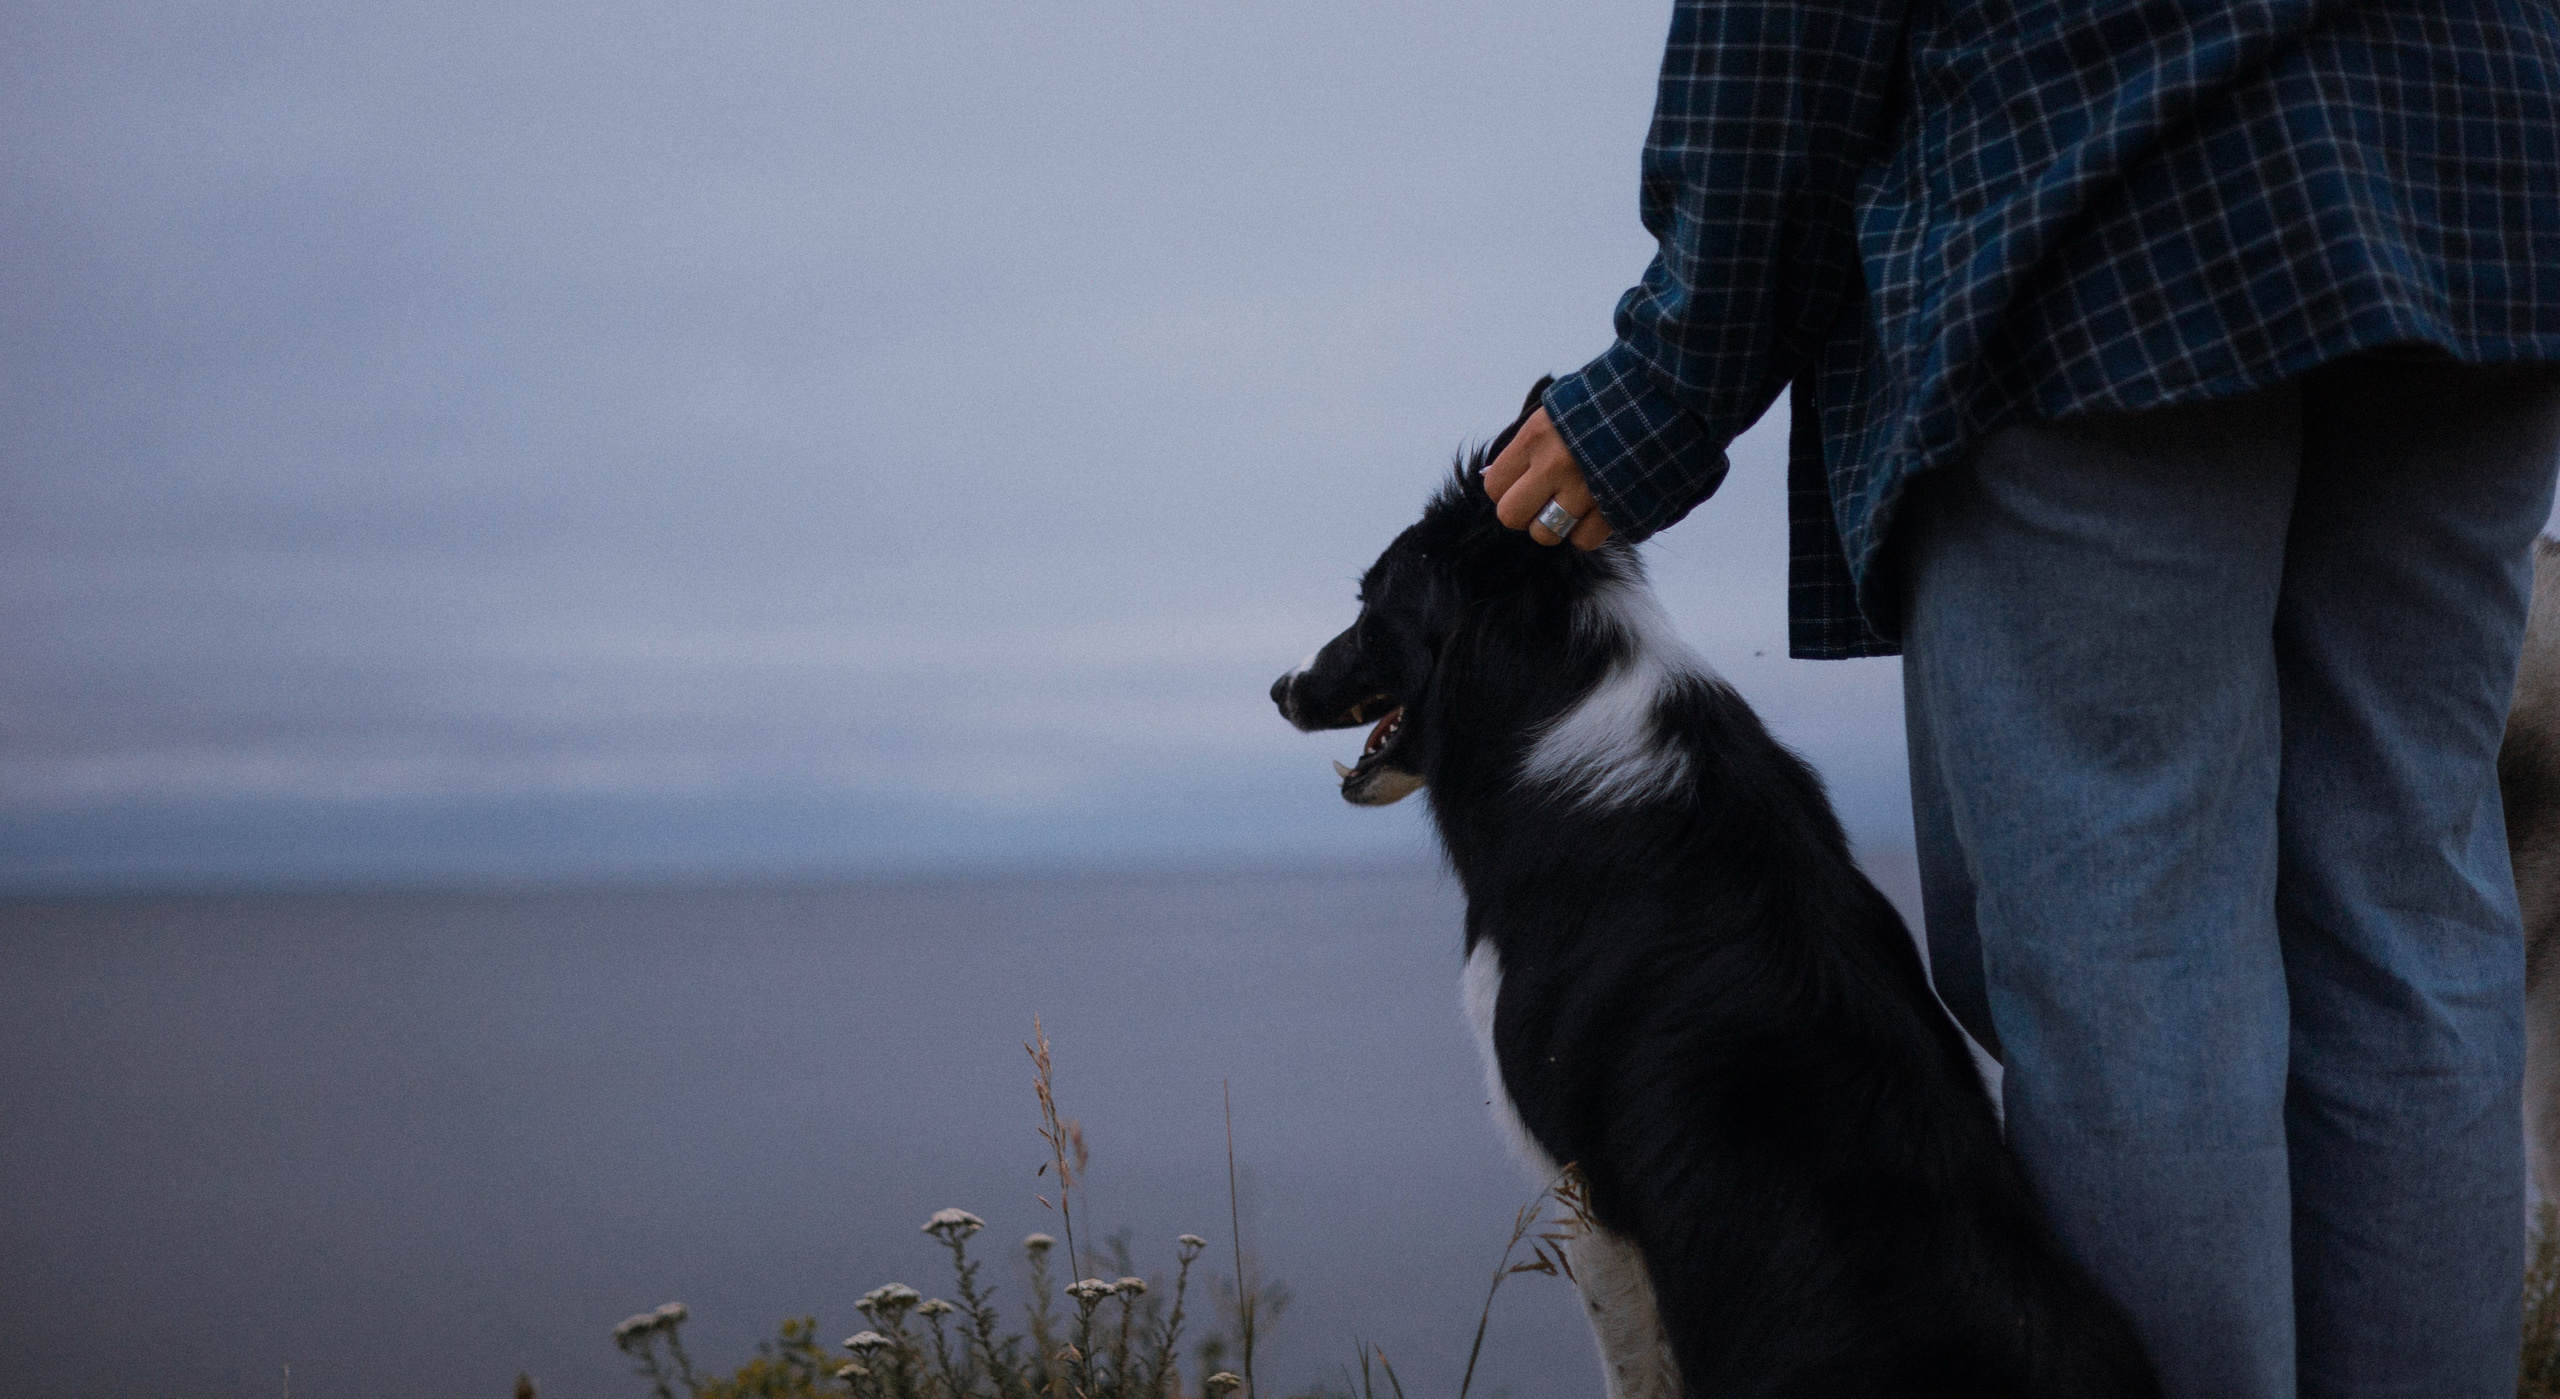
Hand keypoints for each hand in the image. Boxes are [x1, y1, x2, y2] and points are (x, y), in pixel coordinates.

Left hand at [1484, 407, 1614, 548]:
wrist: (1668, 395)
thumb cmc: (1608, 399)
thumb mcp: (1559, 409)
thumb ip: (1528, 443)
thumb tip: (1497, 477)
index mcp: (1536, 435)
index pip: (1494, 485)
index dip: (1505, 488)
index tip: (1522, 482)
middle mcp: (1555, 464)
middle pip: (1512, 517)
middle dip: (1525, 513)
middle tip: (1543, 500)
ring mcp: (1586, 489)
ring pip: (1547, 534)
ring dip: (1558, 524)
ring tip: (1574, 504)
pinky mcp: (1616, 507)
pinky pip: (1585, 540)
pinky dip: (1590, 531)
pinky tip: (1600, 508)